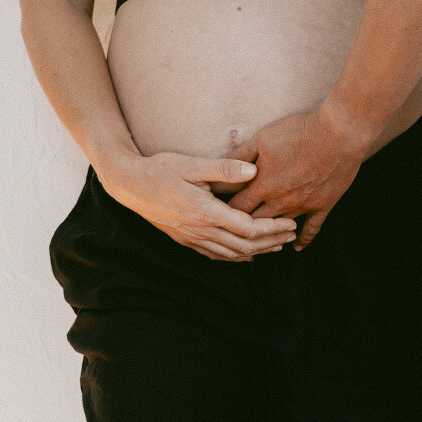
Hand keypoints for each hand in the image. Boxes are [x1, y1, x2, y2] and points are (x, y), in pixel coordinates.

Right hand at [101, 151, 298, 261]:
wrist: (129, 185)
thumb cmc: (160, 170)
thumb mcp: (191, 164)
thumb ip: (223, 169)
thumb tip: (253, 169)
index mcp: (206, 212)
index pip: (249, 228)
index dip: (273, 228)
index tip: (291, 223)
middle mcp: (201, 231)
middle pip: (246, 246)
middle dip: (272, 242)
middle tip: (292, 234)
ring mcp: (193, 239)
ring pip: (233, 254)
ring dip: (258, 252)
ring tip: (278, 245)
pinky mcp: (187, 241)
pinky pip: (217, 256)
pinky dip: (236, 257)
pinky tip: (248, 255)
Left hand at [226, 104, 368, 249]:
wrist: (338, 135)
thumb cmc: (299, 132)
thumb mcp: (263, 138)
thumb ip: (241, 155)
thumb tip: (222, 168)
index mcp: (262, 186)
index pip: (235, 208)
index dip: (224, 211)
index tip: (218, 213)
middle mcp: (280, 202)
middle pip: (254, 223)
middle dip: (242, 227)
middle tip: (233, 229)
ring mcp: (302, 207)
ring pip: (279, 229)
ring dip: (268, 234)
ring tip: (258, 237)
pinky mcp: (322, 207)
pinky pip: (311, 230)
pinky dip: (303, 240)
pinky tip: (295, 246)